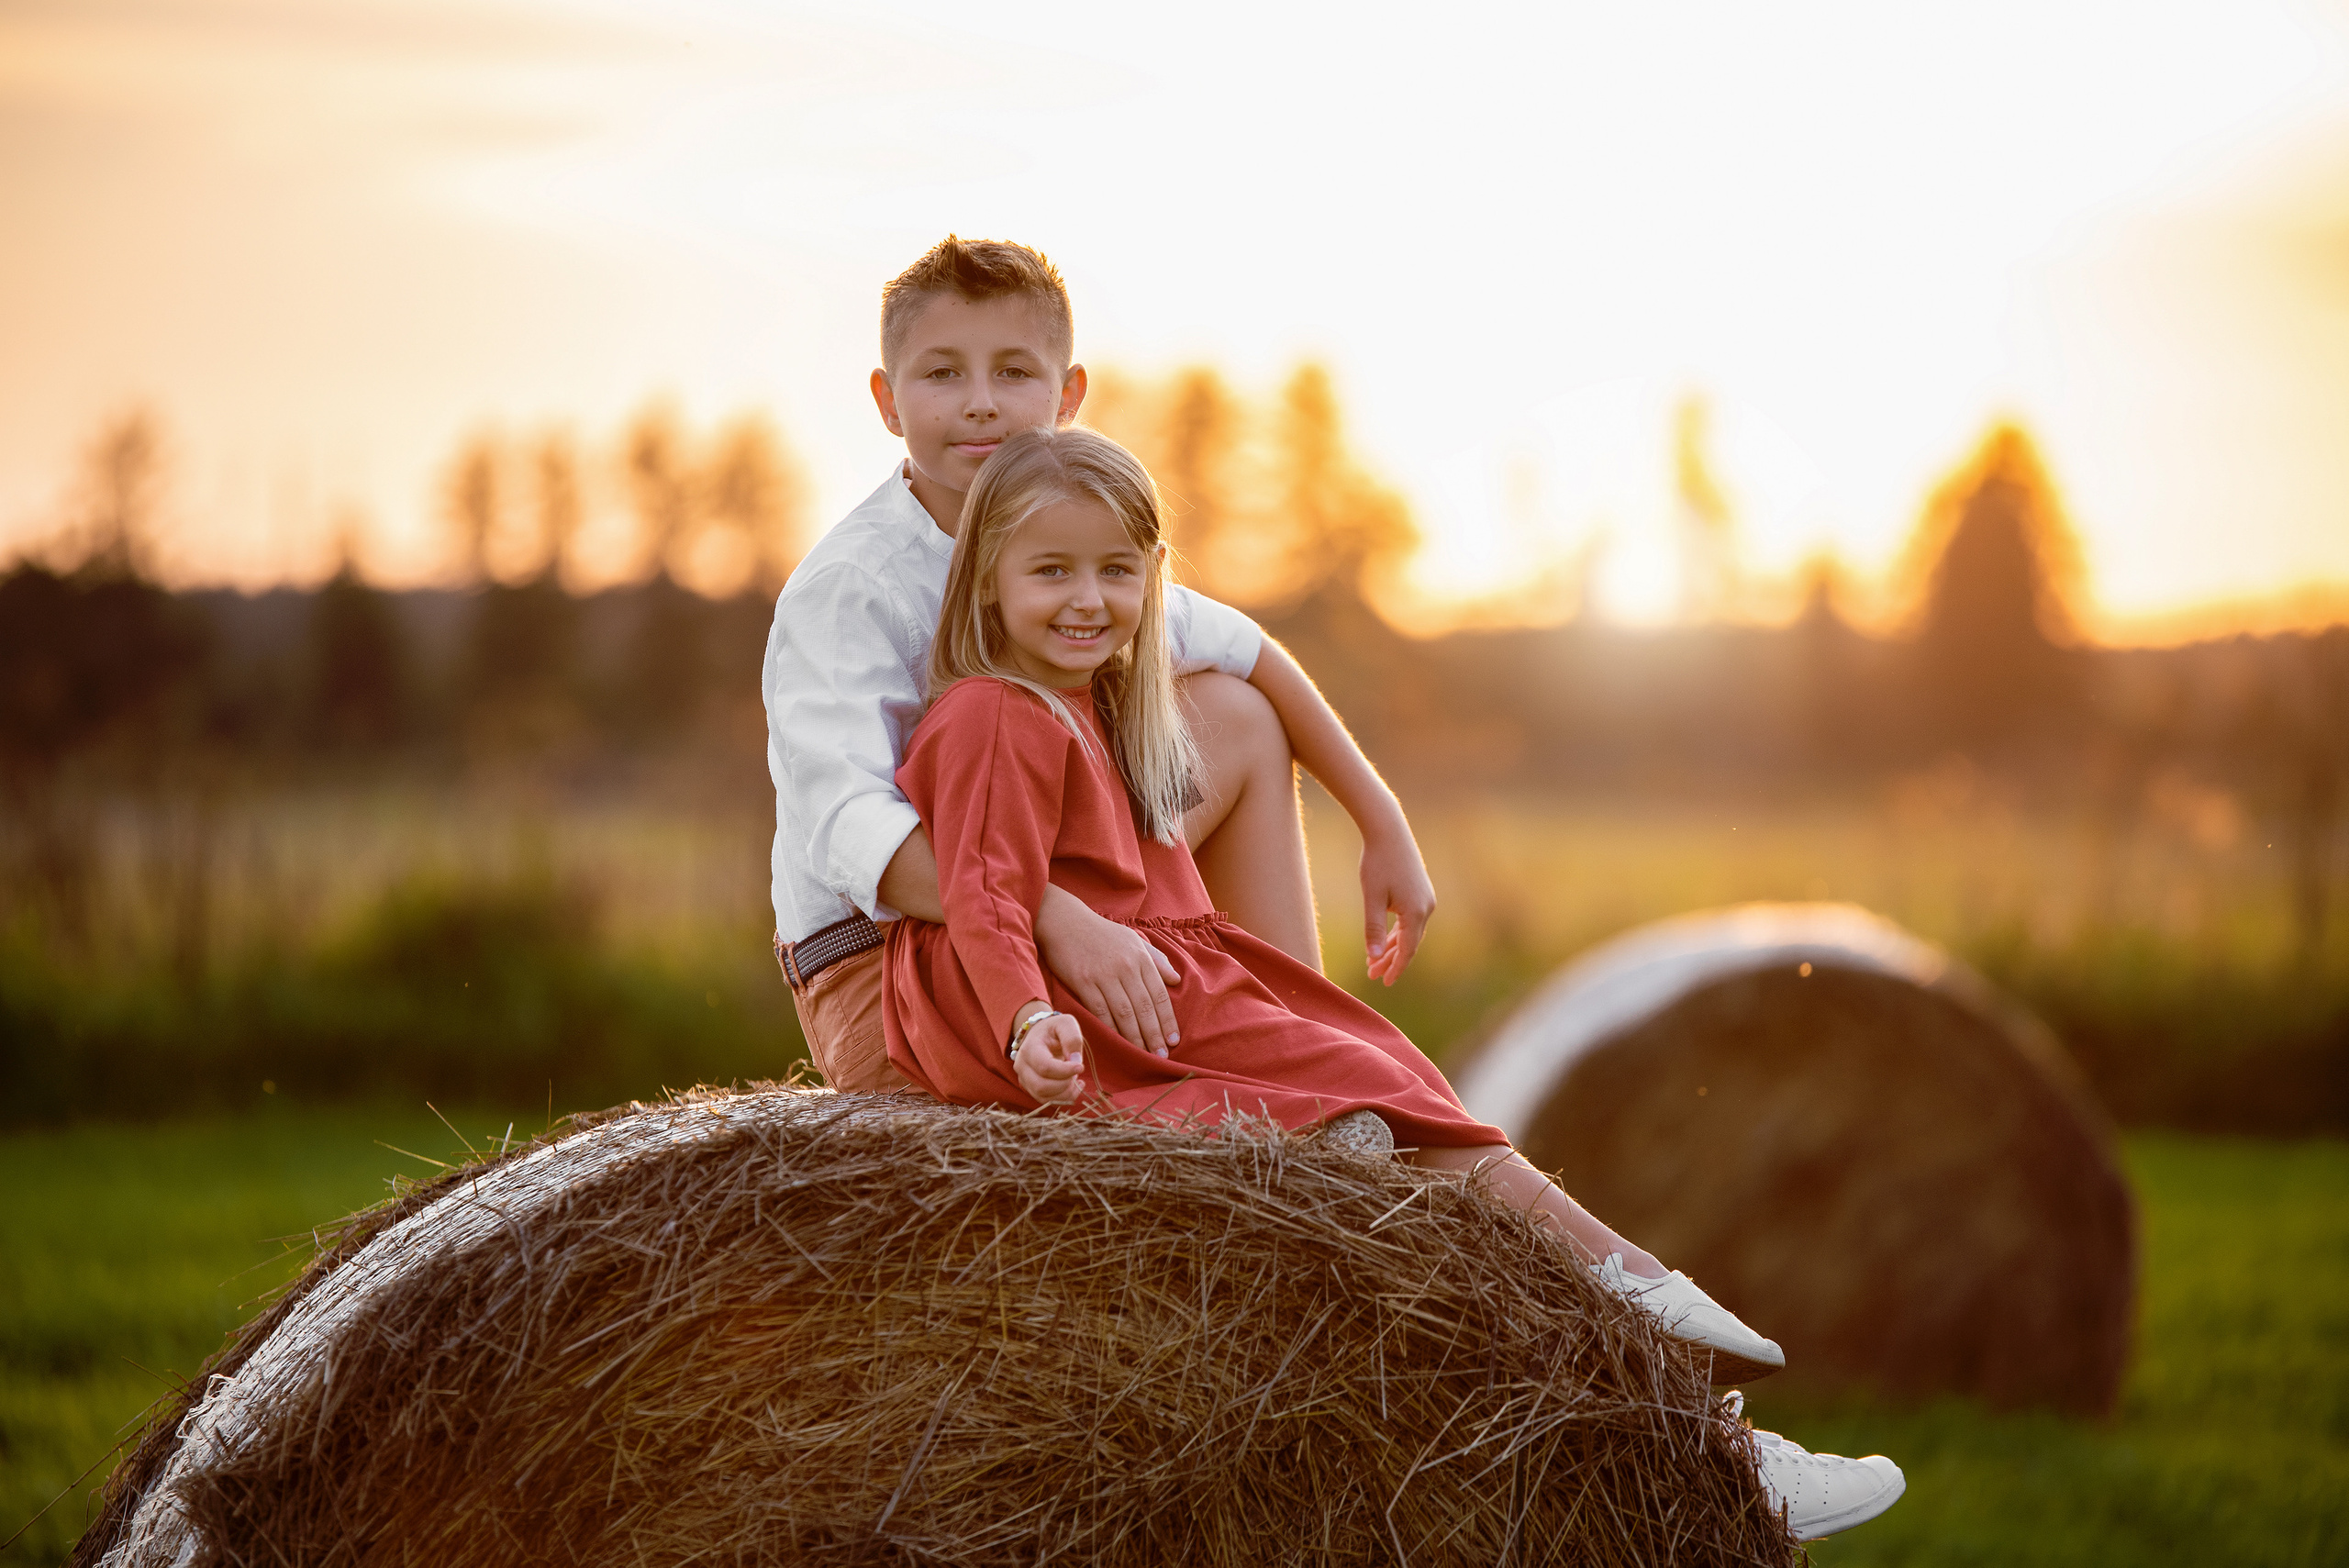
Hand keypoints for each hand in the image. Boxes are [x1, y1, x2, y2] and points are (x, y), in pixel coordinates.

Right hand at [1011, 1007, 1086, 1104]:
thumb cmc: (1053, 1029)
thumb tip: (1075, 1061)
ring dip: (1065, 1092)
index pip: (1045, 1067)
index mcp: (1029, 1048)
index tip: (1081, 1067)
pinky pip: (1046, 1101)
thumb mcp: (1065, 1024)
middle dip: (1065, 1084)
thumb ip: (1072, 1038)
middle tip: (1077, 1072)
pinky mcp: (1030, 1088)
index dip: (1065, 1071)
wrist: (1040, 1035)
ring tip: (1076, 1078)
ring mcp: (1024, 1079)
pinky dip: (1063, 1097)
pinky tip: (1073, 1085)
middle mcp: (1022, 1066)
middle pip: (1041, 1086)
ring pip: (1043, 1097)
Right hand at [1034, 886, 1180, 1055]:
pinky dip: (1110, 1029)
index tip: (1174, 1039)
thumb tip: (1175, 980)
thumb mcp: (1132, 939)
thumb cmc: (1101, 932)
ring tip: (1143, 1055)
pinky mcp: (1083, 982)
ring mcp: (1103, 975)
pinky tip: (1117, 1043)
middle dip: (1154, 1035)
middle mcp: (1125, 967)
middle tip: (1161, 1056)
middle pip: (1144, 1007)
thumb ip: (1155, 959)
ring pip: (1124, 1013)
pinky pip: (1100, 1011)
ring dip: (1135, 1038)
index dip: (1168, 1019)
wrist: (1064, 921)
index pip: (1159, 994)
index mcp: (1140, 957)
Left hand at [1359, 823, 1435, 985]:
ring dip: (1393, 946)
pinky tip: (1385, 939)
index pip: (1407, 950)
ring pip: (1410, 932)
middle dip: (1391, 960)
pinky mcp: (1420, 891)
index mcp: (1416, 912)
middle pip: (1409, 943)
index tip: (1383, 982)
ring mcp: (1425, 898)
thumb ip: (1374, 930)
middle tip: (1372, 975)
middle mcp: (1426, 907)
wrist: (1388, 830)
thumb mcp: (1372, 899)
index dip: (1395, 968)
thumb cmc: (1377, 863)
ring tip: (1374, 961)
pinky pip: (1410, 919)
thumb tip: (1375, 957)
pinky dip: (1397, 932)